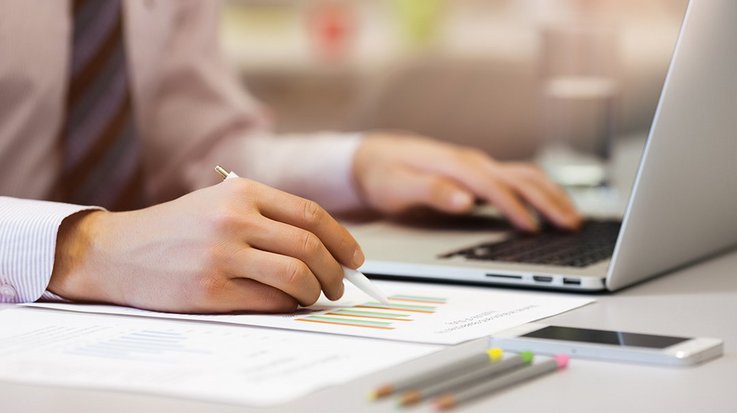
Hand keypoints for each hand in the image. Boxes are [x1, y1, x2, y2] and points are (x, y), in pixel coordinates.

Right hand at [48, 179, 363, 312]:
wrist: (118, 250)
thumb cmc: (178, 228)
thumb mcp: (220, 202)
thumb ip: (268, 216)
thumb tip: (324, 247)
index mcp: (243, 192)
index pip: (311, 215)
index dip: (342, 239)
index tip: (355, 259)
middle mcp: (234, 219)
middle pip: (309, 246)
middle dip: (335, 271)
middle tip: (338, 285)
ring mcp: (221, 255)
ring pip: (295, 275)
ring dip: (315, 291)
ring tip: (314, 297)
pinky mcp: (209, 289)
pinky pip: (267, 301)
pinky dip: (286, 305)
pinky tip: (285, 304)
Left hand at [352, 134, 581, 230]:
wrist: (374, 156)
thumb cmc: (384, 174)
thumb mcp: (396, 186)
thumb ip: (430, 191)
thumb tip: (464, 200)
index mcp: (454, 164)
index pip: (493, 186)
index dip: (514, 207)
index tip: (533, 230)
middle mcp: (471, 162)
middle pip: (520, 176)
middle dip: (548, 200)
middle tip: (572, 225)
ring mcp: (477, 166)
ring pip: (524, 176)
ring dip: (550, 195)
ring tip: (572, 218)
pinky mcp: (478, 173)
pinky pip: (517, 179)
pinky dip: (539, 192)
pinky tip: (549, 207)